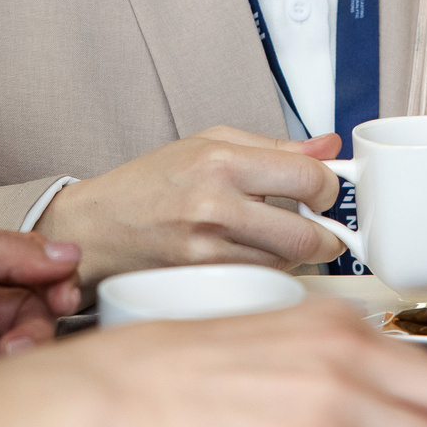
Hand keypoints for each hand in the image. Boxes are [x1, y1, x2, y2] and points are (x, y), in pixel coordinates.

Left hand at [0, 222, 83, 395]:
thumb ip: (2, 249)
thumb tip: (64, 251)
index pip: (22, 266)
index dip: (49, 278)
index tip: (65, 294)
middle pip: (26, 307)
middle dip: (37, 318)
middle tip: (24, 337)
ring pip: (16, 344)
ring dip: (24, 349)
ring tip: (7, 358)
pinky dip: (6, 377)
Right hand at [36, 126, 349, 285]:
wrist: (97, 227)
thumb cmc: (151, 182)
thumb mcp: (210, 143)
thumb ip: (275, 147)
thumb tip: (328, 147)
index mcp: (221, 162)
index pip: (309, 179)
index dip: (329, 187)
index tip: (324, 190)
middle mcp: (215, 207)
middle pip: (308, 235)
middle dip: (327, 234)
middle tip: (319, 224)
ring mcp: (208, 251)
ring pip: (288, 263)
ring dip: (296, 253)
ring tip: (273, 234)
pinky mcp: (202, 282)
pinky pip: (260, 279)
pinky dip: (268, 268)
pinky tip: (250, 252)